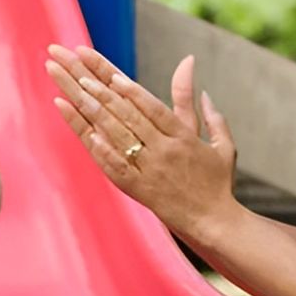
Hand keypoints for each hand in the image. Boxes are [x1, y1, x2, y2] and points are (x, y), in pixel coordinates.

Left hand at [44, 44, 238, 240]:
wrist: (212, 223)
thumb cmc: (218, 182)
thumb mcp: (223, 145)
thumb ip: (211, 115)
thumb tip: (202, 85)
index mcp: (184, 139)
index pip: (154, 109)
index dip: (133, 91)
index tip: (113, 75)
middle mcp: (164, 152)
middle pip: (129, 117)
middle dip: (103, 92)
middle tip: (80, 73)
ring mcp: (149, 171)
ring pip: (118, 137)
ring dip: (94, 113)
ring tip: (72, 92)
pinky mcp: (137, 189)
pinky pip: (115, 166)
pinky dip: (100, 149)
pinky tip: (84, 131)